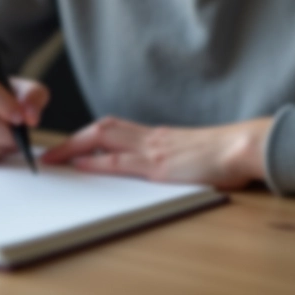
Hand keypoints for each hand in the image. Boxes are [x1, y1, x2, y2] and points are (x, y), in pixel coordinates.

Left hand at [40, 116, 272, 189]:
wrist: (245, 146)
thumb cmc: (227, 153)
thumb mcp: (194, 153)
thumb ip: (175, 156)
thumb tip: (165, 165)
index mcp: (158, 136)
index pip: (115, 129)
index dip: (89, 135)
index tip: (70, 144)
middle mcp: (151, 137)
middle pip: (102, 128)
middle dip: (73, 139)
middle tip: (50, 152)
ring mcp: (154, 149)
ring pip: (104, 138)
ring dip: (75, 147)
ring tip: (54, 158)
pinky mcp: (160, 166)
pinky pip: (121, 161)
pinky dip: (97, 162)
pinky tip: (81, 165)